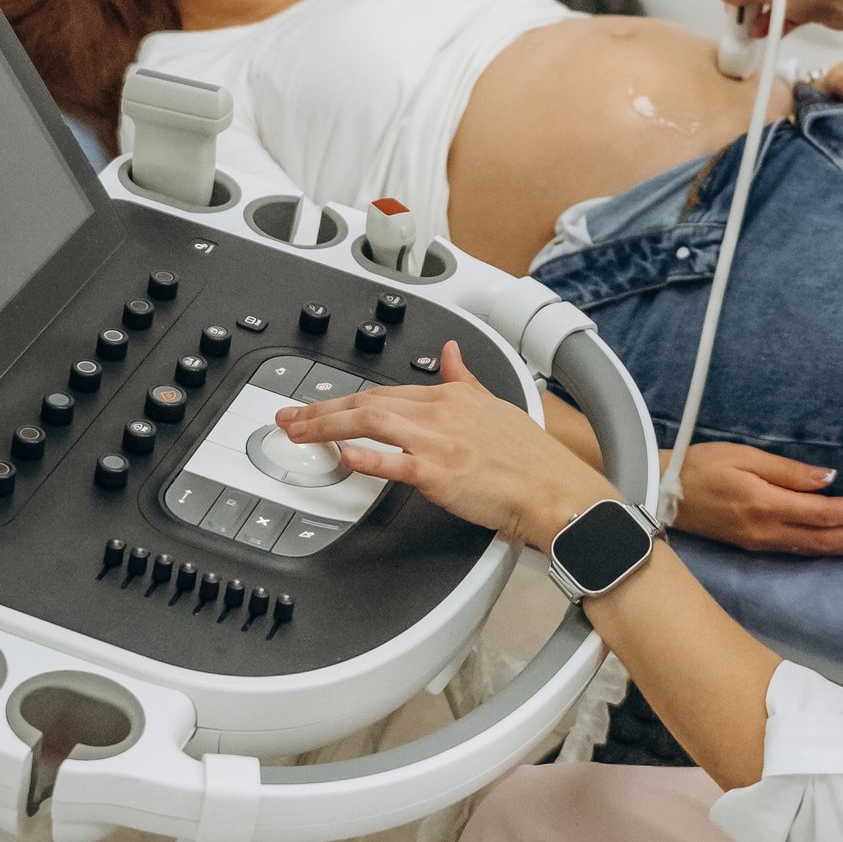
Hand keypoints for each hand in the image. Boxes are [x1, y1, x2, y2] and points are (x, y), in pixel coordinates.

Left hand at [276, 344, 595, 548]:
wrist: (554, 489)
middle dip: (320, 409)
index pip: (384, 390)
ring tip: (298, 434)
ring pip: (372, 423)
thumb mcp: (495, 403)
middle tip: (288, 419)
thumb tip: (450, 352)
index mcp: (450, 396)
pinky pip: (397, 463)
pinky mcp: (442, 474)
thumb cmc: (530, 457)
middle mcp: (440, 413)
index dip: (343, 398)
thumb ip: (463, 378)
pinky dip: (368, 458)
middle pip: (368, 402)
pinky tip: (344, 457)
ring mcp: (439, 442)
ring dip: (327, 427)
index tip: (317, 406)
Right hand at [669, 440, 842, 554]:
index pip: (828, 513)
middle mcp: (769, 532)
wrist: (660, 495)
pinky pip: (804, 551)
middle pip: (830, 539)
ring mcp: (763, 544)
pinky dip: (833, 548)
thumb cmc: (700, 467)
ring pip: (820, 550)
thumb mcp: (744, 457)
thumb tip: (831, 480)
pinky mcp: (757, 546)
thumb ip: (789, 471)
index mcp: (768, 506)